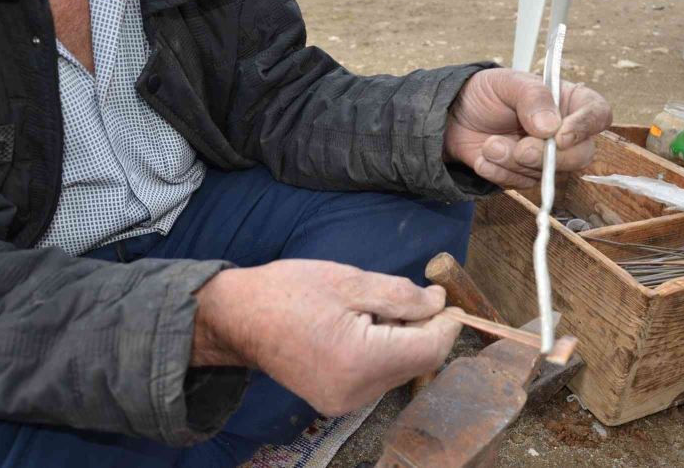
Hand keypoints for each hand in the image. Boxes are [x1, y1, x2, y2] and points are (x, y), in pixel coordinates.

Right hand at [192, 260, 461, 415]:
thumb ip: (401, 295)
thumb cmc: (288, 291)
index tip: (444, 298)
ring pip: (399, 370)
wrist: (238, 318)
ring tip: (370, 311)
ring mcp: (345, 402)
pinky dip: (381, 352)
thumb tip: (439, 303)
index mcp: (361, 360)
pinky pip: (377, 377)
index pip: (429, 349)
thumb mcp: (349, 281)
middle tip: (405, 296)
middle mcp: (356, 392)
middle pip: (417, 363)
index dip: (445, 323)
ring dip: (400, 340)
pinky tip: (358, 330)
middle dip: (421, 329)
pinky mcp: (335, 402)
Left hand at [444, 68, 612, 188]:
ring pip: (547, 174)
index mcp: (569, 102)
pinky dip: (499, 174)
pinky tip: (483, 159)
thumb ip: (532, 97)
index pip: (598, 115)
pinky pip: (521, 184)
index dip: (585, 127)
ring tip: (489, 145)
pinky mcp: (524, 176)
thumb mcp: (506, 83)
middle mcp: (564, 132)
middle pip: (580, 155)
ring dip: (513, 163)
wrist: (453, 118)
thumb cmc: (485, 93)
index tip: (561, 136)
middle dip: (547, 156)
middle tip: (520, 149)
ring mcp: (545, 158)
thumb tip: (551, 127)